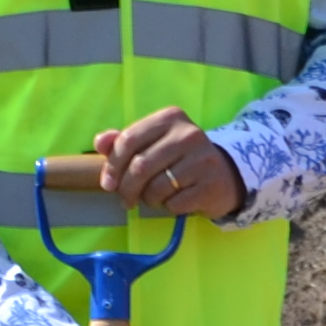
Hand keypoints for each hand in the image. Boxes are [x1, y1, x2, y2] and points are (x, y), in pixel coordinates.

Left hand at [94, 109, 244, 224]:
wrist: (224, 176)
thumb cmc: (180, 159)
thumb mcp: (153, 144)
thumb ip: (125, 142)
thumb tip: (100, 142)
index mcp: (170, 118)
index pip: (129, 140)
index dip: (112, 165)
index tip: (108, 184)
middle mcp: (188, 134)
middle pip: (140, 166)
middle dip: (127, 188)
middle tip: (126, 200)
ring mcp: (202, 159)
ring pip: (157, 187)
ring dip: (148, 199)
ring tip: (154, 199)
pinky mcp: (211, 184)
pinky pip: (174, 203)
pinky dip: (168, 207)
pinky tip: (174, 201)